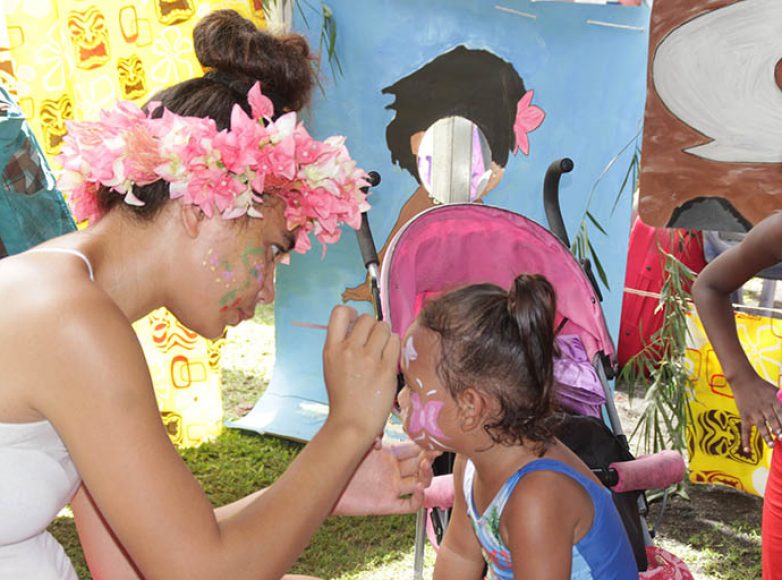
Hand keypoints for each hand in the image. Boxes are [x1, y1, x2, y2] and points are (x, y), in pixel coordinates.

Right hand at [322, 306, 400, 440]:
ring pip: (384, 327)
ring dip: (385, 336)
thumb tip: (359, 325)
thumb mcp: (332, 366)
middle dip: (373, 327)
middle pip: (367, 318)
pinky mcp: (386, 368)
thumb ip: (342, 345)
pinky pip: (395, 342)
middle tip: (373, 342)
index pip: (339, 312)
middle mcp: (348, 349)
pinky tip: (389, 359)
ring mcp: (368, 358)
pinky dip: (395, 347)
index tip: (356, 324)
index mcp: (331, 349)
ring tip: (382, 351)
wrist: (351, 423)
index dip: (352, 314)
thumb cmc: (343, 396)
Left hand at [332, 440, 437, 515]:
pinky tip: (419, 490)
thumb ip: (370, 438)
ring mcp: (391, 488)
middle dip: (429, 458)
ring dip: (427, 476)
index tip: (432, 440)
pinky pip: (408, 505)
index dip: (424, 446)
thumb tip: (378, 438)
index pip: (413, 450)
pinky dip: (418, 500)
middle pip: (419, 465)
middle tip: (434, 452)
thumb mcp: (357, 445)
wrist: (323, 486)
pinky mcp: (386, 504)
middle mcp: (392, 471)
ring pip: (419, 483)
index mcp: (388, 454)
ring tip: (424, 467)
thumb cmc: (337, 462)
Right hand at [731, 374, 781, 450]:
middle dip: (778, 430)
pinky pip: (745, 430)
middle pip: (773, 420)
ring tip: (771, 445)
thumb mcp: (776, 391)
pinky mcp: (745, 416)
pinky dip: (746, 441)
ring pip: (761, 426)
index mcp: (774, 401)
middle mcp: (764, 407)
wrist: (743, 380)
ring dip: (766, 435)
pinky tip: (747, 450)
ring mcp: (754, 413)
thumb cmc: (762, 387)